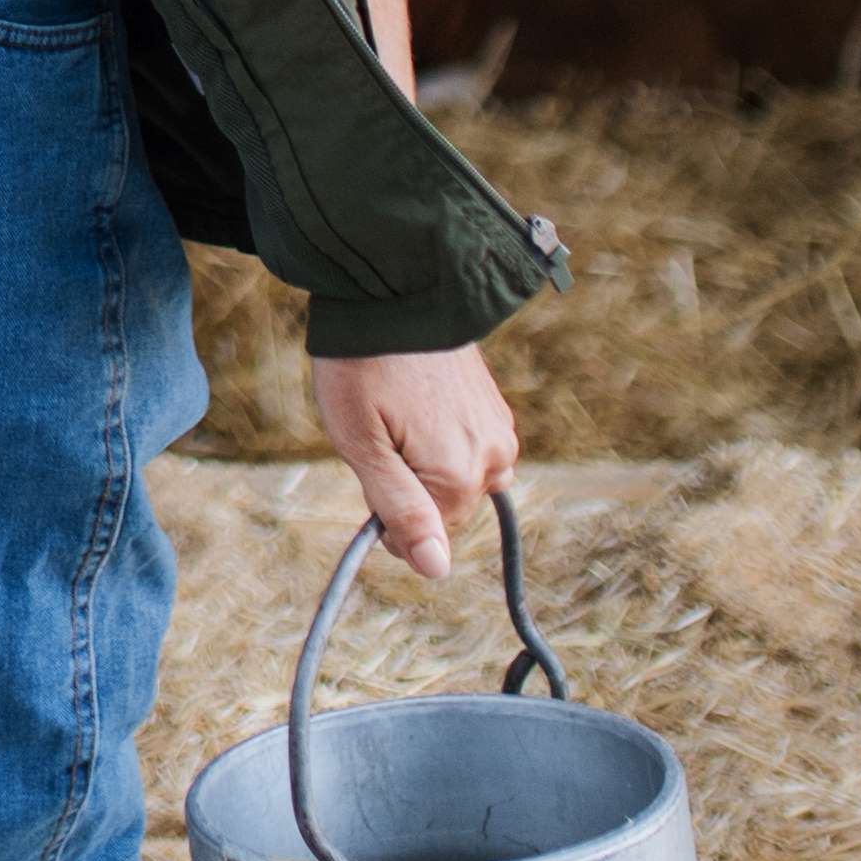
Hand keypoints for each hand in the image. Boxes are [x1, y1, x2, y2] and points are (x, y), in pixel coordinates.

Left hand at [309, 343, 518, 581]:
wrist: (389, 290)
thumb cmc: (361, 366)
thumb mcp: (361, 444)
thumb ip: (400, 510)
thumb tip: (436, 570)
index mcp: (460, 473)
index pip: (428, 536)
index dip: (389, 518)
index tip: (366, 476)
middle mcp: (494, 457)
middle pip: (447, 508)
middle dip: (410, 488)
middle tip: (377, 433)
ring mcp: (499, 429)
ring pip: (461, 481)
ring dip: (429, 467)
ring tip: (395, 417)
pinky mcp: (495, 407)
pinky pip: (472, 450)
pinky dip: (444, 442)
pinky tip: (417, 407)